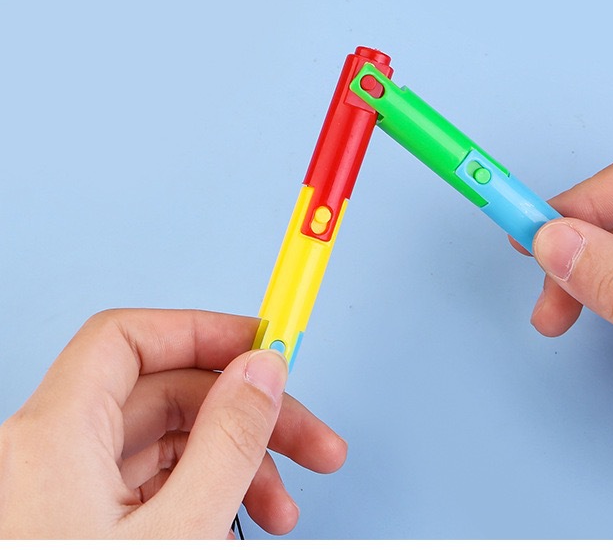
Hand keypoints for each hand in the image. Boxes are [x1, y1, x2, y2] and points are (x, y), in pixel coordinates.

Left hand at [0, 309, 347, 537]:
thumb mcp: (179, 532)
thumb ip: (228, 440)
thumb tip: (263, 372)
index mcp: (55, 437)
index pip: (129, 339)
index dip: (201, 332)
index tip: (265, 346)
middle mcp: (51, 453)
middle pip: (165, 394)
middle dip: (248, 413)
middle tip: (312, 440)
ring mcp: (64, 492)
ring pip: (167, 443)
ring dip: (237, 461)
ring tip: (287, 506)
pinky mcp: (81, 524)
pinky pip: (154, 485)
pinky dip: (207, 493)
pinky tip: (245, 522)